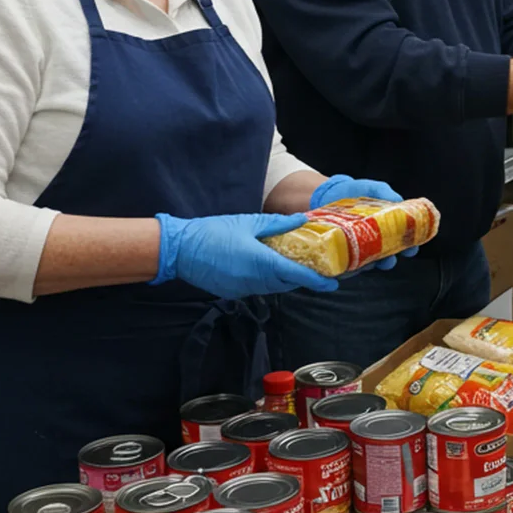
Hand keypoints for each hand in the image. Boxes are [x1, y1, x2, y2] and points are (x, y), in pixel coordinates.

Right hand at [155, 212, 338, 297]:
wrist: (180, 249)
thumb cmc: (212, 232)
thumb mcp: (249, 222)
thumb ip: (278, 224)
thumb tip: (302, 220)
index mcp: (262, 262)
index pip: (297, 275)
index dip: (317, 280)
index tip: (333, 283)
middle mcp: (255, 280)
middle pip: (288, 283)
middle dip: (304, 278)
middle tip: (318, 269)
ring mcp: (243, 288)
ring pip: (273, 287)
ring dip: (286, 279)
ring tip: (297, 266)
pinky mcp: (233, 292)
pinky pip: (258, 288)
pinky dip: (269, 281)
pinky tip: (270, 268)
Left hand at [309, 175, 414, 265]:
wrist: (325, 194)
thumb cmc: (352, 191)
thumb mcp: (372, 189)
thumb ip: (386, 193)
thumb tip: (400, 202)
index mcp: (386, 225)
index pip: (402, 238)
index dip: (410, 244)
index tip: (413, 248)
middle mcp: (375, 238)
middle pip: (388, 253)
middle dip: (392, 258)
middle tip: (393, 257)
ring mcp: (359, 246)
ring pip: (371, 261)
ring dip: (376, 264)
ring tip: (377, 262)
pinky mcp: (343, 252)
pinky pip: (351, 263)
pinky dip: (355, 266)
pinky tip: (356, 263)